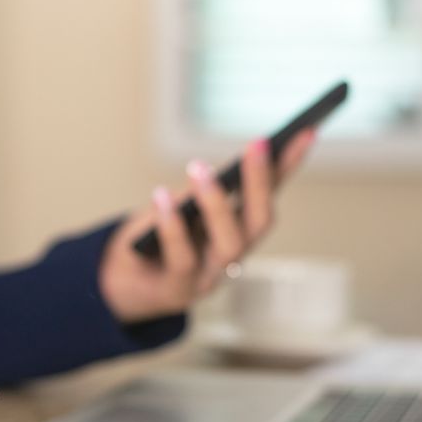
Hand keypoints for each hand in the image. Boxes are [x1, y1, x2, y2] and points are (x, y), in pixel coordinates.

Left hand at [99, 129, 315, 323]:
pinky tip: (162, 197)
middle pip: (259, 222)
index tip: (306, 131)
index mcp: (236, 229)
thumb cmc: (150, 239)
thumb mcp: (176, 206)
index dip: (288, 165)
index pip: (270, 194)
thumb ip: (197, 192)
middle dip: (261, 183)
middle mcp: (232, 255)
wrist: (115, 285)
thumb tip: (215, 174)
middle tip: (257, 144)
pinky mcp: (179, 290)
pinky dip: (173, 227)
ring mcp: (209, 276)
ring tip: (200, 169)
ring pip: (230, 245)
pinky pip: (183, 259)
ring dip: (217, 204)